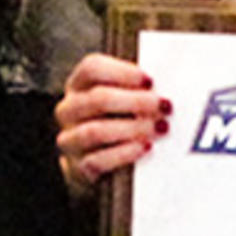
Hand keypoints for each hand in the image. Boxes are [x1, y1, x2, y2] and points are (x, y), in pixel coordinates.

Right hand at [54, 54, 168, 192]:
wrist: (97, 163)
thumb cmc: (116, 120)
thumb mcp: (122, 99)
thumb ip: (137, 88)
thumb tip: (166, 84)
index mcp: (78, 85)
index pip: (92, 68)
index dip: (122, 73)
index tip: (150, 81)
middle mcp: (69, 109)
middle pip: (97, 99)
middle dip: (135, 102)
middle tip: (163, 106)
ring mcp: (70, 139)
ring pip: (97, 130)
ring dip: (133, 128)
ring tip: (160, 128)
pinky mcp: (77, 166)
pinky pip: (98, 160)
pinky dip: (125, 153)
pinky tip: (146, 147)